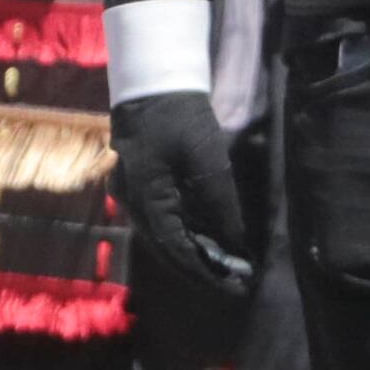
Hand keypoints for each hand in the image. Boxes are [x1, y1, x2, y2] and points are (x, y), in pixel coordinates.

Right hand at [112, 87, 255, 305]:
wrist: (154, 82)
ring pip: (164, 238)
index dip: (207, 273)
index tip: (237, 287)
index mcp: (146, 201)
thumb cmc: (181, 118)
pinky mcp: (141, 187)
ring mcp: (133, 196)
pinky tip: (211, 241)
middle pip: (168, 250)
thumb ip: (221, 207)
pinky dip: (187, 236)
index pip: (177, 251)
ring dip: (196, 255)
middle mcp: (133, 205)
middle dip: (203, 270)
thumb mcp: (208, 162)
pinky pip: (163, 222)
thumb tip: (237, 247)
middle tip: (237, 284)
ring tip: (229, 267)